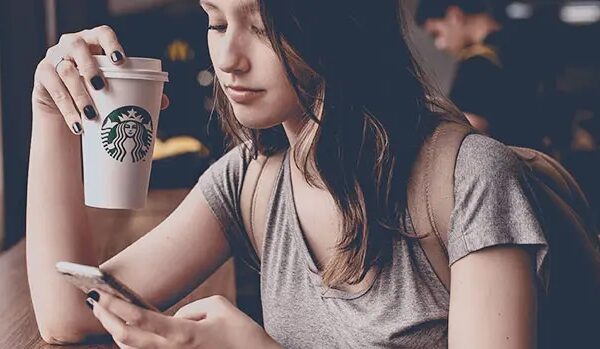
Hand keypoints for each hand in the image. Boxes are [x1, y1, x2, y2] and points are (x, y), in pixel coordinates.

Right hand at [32, 25, 168, 134]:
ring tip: (92, 116)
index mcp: (93, 41)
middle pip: (78, 47)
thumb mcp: (113, 86)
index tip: (121, 61)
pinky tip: (78, 125)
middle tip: (102, 87)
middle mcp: (71, 44)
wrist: (64, 103)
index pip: (102, 33)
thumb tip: (164, 102)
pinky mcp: (42, 75)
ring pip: (66, 72)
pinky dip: (68, 110)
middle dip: (90, 67)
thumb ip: (136, 90)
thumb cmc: (96, 90)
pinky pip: (54, 91)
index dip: (111, 44)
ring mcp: (54, 58)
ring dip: (80, 95)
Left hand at [88, 290, 280, 348]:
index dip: (116, 306)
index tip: (100, 293)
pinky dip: (132, 343)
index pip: (139, 319)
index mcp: (182, 334)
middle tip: (95, 302)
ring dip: (116, 332)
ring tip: (107, 313)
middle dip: (106, 319)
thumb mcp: (219, 307)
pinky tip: (127, 332)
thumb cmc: (241, 334)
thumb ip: (191, 308)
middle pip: (126, 339)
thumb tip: (173, 318)